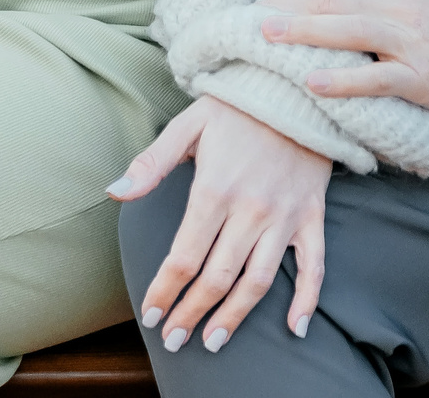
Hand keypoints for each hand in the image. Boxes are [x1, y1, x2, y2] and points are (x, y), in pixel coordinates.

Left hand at [107, 97, 328, 350]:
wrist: (295, 87)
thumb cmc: (236, 106)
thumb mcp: (189, 125)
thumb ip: (151, 163)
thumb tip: (114, 192)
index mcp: (215, 190)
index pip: (183, 257)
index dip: (164, 291)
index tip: (149, 315)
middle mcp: (251, 210)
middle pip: (217, 277)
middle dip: (191, 313)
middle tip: (173, 340)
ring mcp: (285, 216)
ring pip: (259, 281)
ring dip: (235, 317)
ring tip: (213, 342)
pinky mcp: (312, 216)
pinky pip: (314, 265)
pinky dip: (306, 300)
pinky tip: (294, 329)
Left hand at [259, 0, 428, 114]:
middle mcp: (400, 5)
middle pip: (334, 0)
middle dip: (289, 6)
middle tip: (253, 18)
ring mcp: (409, 43)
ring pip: (349, 32)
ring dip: (304, 34)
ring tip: (268, 39)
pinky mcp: (418, 78)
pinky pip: (375, 79)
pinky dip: (343, 80)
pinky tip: (312, 81)